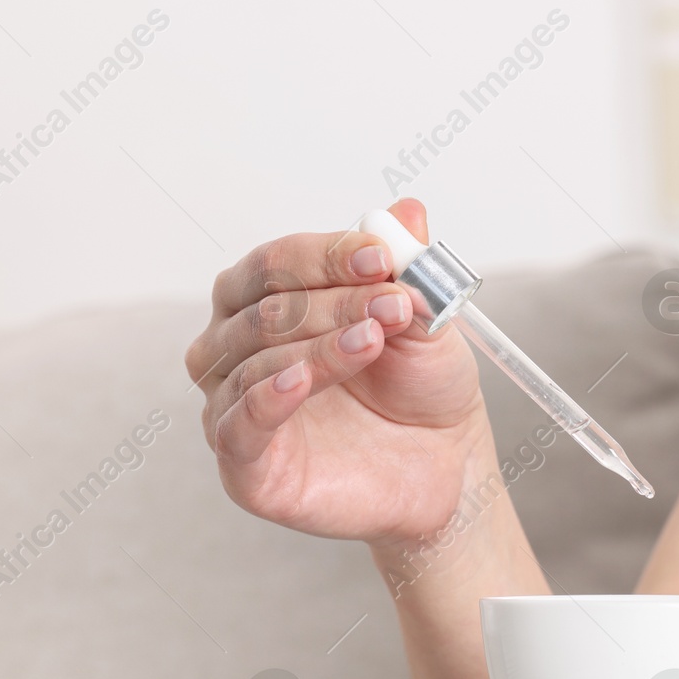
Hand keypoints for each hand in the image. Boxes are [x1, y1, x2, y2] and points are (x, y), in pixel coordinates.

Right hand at [187, 199, 488, 546]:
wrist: (444, 467)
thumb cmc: (421, 390)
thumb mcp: (423, 320)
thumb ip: (408, 269)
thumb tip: (407, 211)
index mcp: (266, 303)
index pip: (276, 264)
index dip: (326, 254)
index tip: (380, 256)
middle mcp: (236, 351)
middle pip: (263, 309)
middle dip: (331, 301)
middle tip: (391, 304)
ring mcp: (234, 408)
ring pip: (256, 362)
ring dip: (320, 345)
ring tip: (373, 339)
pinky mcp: (245, 468)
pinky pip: (239, 425)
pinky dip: (268, 398)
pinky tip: (303, 380)